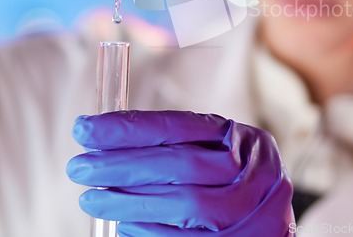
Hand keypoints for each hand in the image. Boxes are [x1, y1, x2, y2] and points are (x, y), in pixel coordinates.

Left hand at [66, 110, 293, 235]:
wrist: (272, 223)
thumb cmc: (238, 182)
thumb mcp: (221, 153)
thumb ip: (181, 146)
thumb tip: (113, 142)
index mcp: (246, 139)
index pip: (182, 126)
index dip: (132, 127)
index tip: (89, 128)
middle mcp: (255, 171)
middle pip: (182, 164)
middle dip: (124, 164)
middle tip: (79, 166)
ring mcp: (254, 211)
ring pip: (186, 204)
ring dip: (130, 201)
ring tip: (91, 197)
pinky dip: (151, 230)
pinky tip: (123, 223)